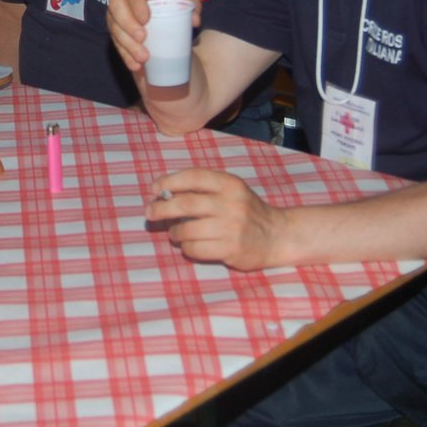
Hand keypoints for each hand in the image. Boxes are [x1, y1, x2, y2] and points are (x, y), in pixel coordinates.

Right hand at [107, 0, 199, 73]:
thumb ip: (191, 3)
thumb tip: (194, 21)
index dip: (136, 3)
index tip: (145, 20)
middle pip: (117, 6)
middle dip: (127, 24)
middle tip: (142, 39)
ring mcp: (117, 8)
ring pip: (113, 24)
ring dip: (126, 43)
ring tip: (142, 58)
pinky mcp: (114, 23)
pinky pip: (114, 38)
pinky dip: (124, 53)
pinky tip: (134, 65)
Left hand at [146, 168, 282, 270]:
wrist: (276, 236)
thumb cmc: (246, 210)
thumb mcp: (230, 190)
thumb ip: (203, 188)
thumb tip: (163, 193)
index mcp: (229, 184)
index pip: (193, 177)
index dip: (168, 181)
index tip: (153, 189)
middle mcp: (231, 204)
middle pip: (185, 204)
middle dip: (161, 208)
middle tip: (149, 213)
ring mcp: (231, 228)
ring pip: (187, 230)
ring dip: (174, 232)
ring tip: (174, 233)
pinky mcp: (230, 249)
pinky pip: (195, 249)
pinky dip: (186, 248)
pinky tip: (189, 245)